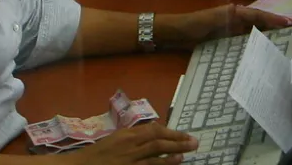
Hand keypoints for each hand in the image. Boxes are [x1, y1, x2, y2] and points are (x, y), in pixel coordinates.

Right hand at [73, 123, 199, 164]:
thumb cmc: (97, 153)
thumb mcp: (116, 139)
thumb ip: (133, 137)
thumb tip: (154, 134)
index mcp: (126, 134)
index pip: (153, 130)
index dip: (171, 132)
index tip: (184, 134)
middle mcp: (129, 145)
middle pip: (158, 141)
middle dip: (178, 141)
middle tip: (194, 142)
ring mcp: (129, 160)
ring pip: (154, 155)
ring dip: (172, 154)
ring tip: (185, 154)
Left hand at [165, 4, 291, 45]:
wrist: (177, 33)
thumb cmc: (196, 23)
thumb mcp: (217, 18)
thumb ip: (235, 18)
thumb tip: (258, 18)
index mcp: (237, 12)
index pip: (261, 16)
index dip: (276, 20)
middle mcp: (237, 21)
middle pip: (261, 25)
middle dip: (276, 30)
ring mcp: (232, 33)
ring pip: (254, 36)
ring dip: (267, 41)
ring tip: (282, 50)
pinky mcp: (227, 43)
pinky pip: (245, 45)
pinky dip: (255, 49)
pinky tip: (261, 58)